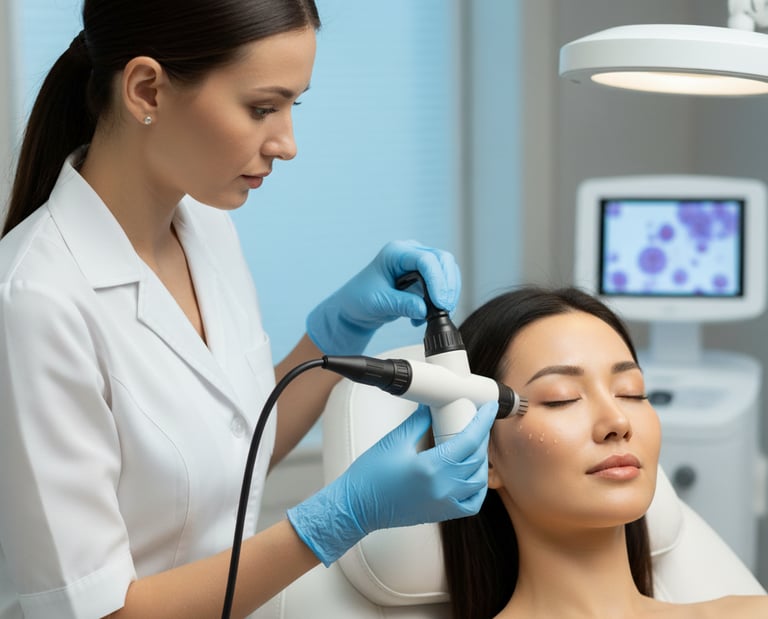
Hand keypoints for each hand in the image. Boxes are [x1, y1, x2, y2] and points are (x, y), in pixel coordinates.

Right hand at [286, 401, 496, 565]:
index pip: (469, 440)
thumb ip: (419, 422)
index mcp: (431, 468)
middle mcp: (442, 488)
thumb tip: (433, 406)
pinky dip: (477, 487)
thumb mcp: (395, 441)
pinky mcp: (441, 514)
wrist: (356, 507)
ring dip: (481, 460)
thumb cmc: (370, 476)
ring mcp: (444, 504)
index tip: (489, 408)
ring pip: (478, 481)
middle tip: (478, 421)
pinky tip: (472, 474)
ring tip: (474, 444)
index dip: (482, 422)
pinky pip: (471, 503)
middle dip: (481, 437)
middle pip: (476, 459)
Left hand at [306, 240, 460, 354]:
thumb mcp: (379, 302)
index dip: (437, 280)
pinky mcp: (425, 277)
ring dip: (448, 293)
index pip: (426, 260)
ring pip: (447, 271)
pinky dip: (442, 300)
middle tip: (445, 308)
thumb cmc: (361, 298)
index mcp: (396, 252)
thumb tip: (424, 310)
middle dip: (448, 285)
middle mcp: (410, 253)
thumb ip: (402, 304)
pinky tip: (424, 316)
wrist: (356, 307)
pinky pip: (443, 284)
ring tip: (437, 314)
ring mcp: (419, 263)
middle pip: (443, 260)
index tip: (440, 302)